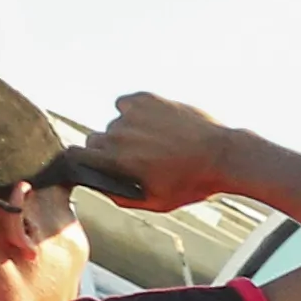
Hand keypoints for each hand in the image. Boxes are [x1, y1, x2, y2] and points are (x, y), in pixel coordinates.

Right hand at [71, 90, 252, 214]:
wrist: (224, 156)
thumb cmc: (192, 183)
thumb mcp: (156, 201)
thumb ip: (120, 197)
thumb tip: (98, 187)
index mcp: (116, 161)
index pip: (76, 155)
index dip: (85, 160)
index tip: (95, 162)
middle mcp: (118, 135)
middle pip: (95, 139)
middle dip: (110, 149)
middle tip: (137, 156)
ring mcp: (131, 114)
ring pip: (115, 122)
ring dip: (128, 131)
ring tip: (158, 142)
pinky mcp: (144, 98)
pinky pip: (126, 103)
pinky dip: (136, 111)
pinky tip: (157, 124)